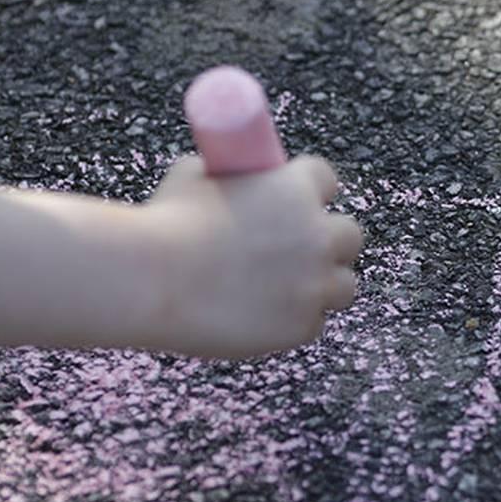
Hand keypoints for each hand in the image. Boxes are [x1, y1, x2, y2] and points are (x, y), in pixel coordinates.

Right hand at [138, 155, 363, 357]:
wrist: (151, 278)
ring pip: (343, 286)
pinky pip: (312, 323)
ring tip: (302, 290)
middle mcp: (317, 234)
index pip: (325, 179)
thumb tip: (233, 182)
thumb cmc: (165, 223)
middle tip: (308, 251)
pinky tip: (276, 319)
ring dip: (326, 286)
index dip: (313, 190)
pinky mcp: (301, 324)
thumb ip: (229, 180)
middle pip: (349, 236)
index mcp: (296, 188)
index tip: (303, 201)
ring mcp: (314, 282)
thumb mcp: (195, 177)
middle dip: (331, 242)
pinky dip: (295, 322)